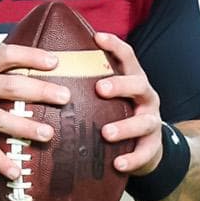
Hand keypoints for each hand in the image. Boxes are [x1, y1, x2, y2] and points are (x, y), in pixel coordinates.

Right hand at [0, 43, 68, 178]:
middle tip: (65, 97)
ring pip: (3, 119)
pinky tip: (16, 171)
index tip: (55, 62)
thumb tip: (33, 67)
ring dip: (27, 127)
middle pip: (12, 87)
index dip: (32, 56)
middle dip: (41, 92)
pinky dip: (1, 162)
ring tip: (48, 134)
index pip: (7, 55)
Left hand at [93, 31, 164, 175]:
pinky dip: (132, 158)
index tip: (97, 37)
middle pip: (139, 84)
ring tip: (106, 133)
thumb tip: (46, 66)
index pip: (127, 57)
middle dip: (120, 85)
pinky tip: (117, 164)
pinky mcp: (153, 146)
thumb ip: (87, 83)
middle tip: (99, 88)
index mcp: (132, 80)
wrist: (144, 146)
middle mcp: (145, 97)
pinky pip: (145, 152)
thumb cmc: (116, 114)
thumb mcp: (107, 96)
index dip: (114, 45)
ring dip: (125, 126)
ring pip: (145, 121)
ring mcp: (152, 121)